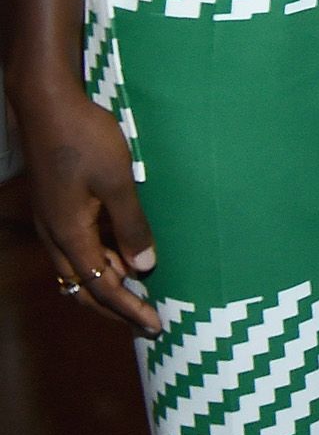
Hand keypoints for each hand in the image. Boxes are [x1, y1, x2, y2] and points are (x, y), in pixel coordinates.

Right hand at [15, 80, 160, 332]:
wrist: (48, 108)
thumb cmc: (86, 141)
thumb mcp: (117, 182)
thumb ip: (131, 226)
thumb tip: (144, 268)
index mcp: (70, 236)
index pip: (102, 288)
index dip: (129, 310)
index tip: (155, 326)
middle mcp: (56, 238)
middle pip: (83, 289)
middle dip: (114, 309)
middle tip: (146, 322)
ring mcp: (52, 224)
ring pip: (77, 272)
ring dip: (105, 287)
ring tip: (137, 296)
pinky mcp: (56, 210)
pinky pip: (76, 251)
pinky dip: (98, 264)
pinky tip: (120, 259)